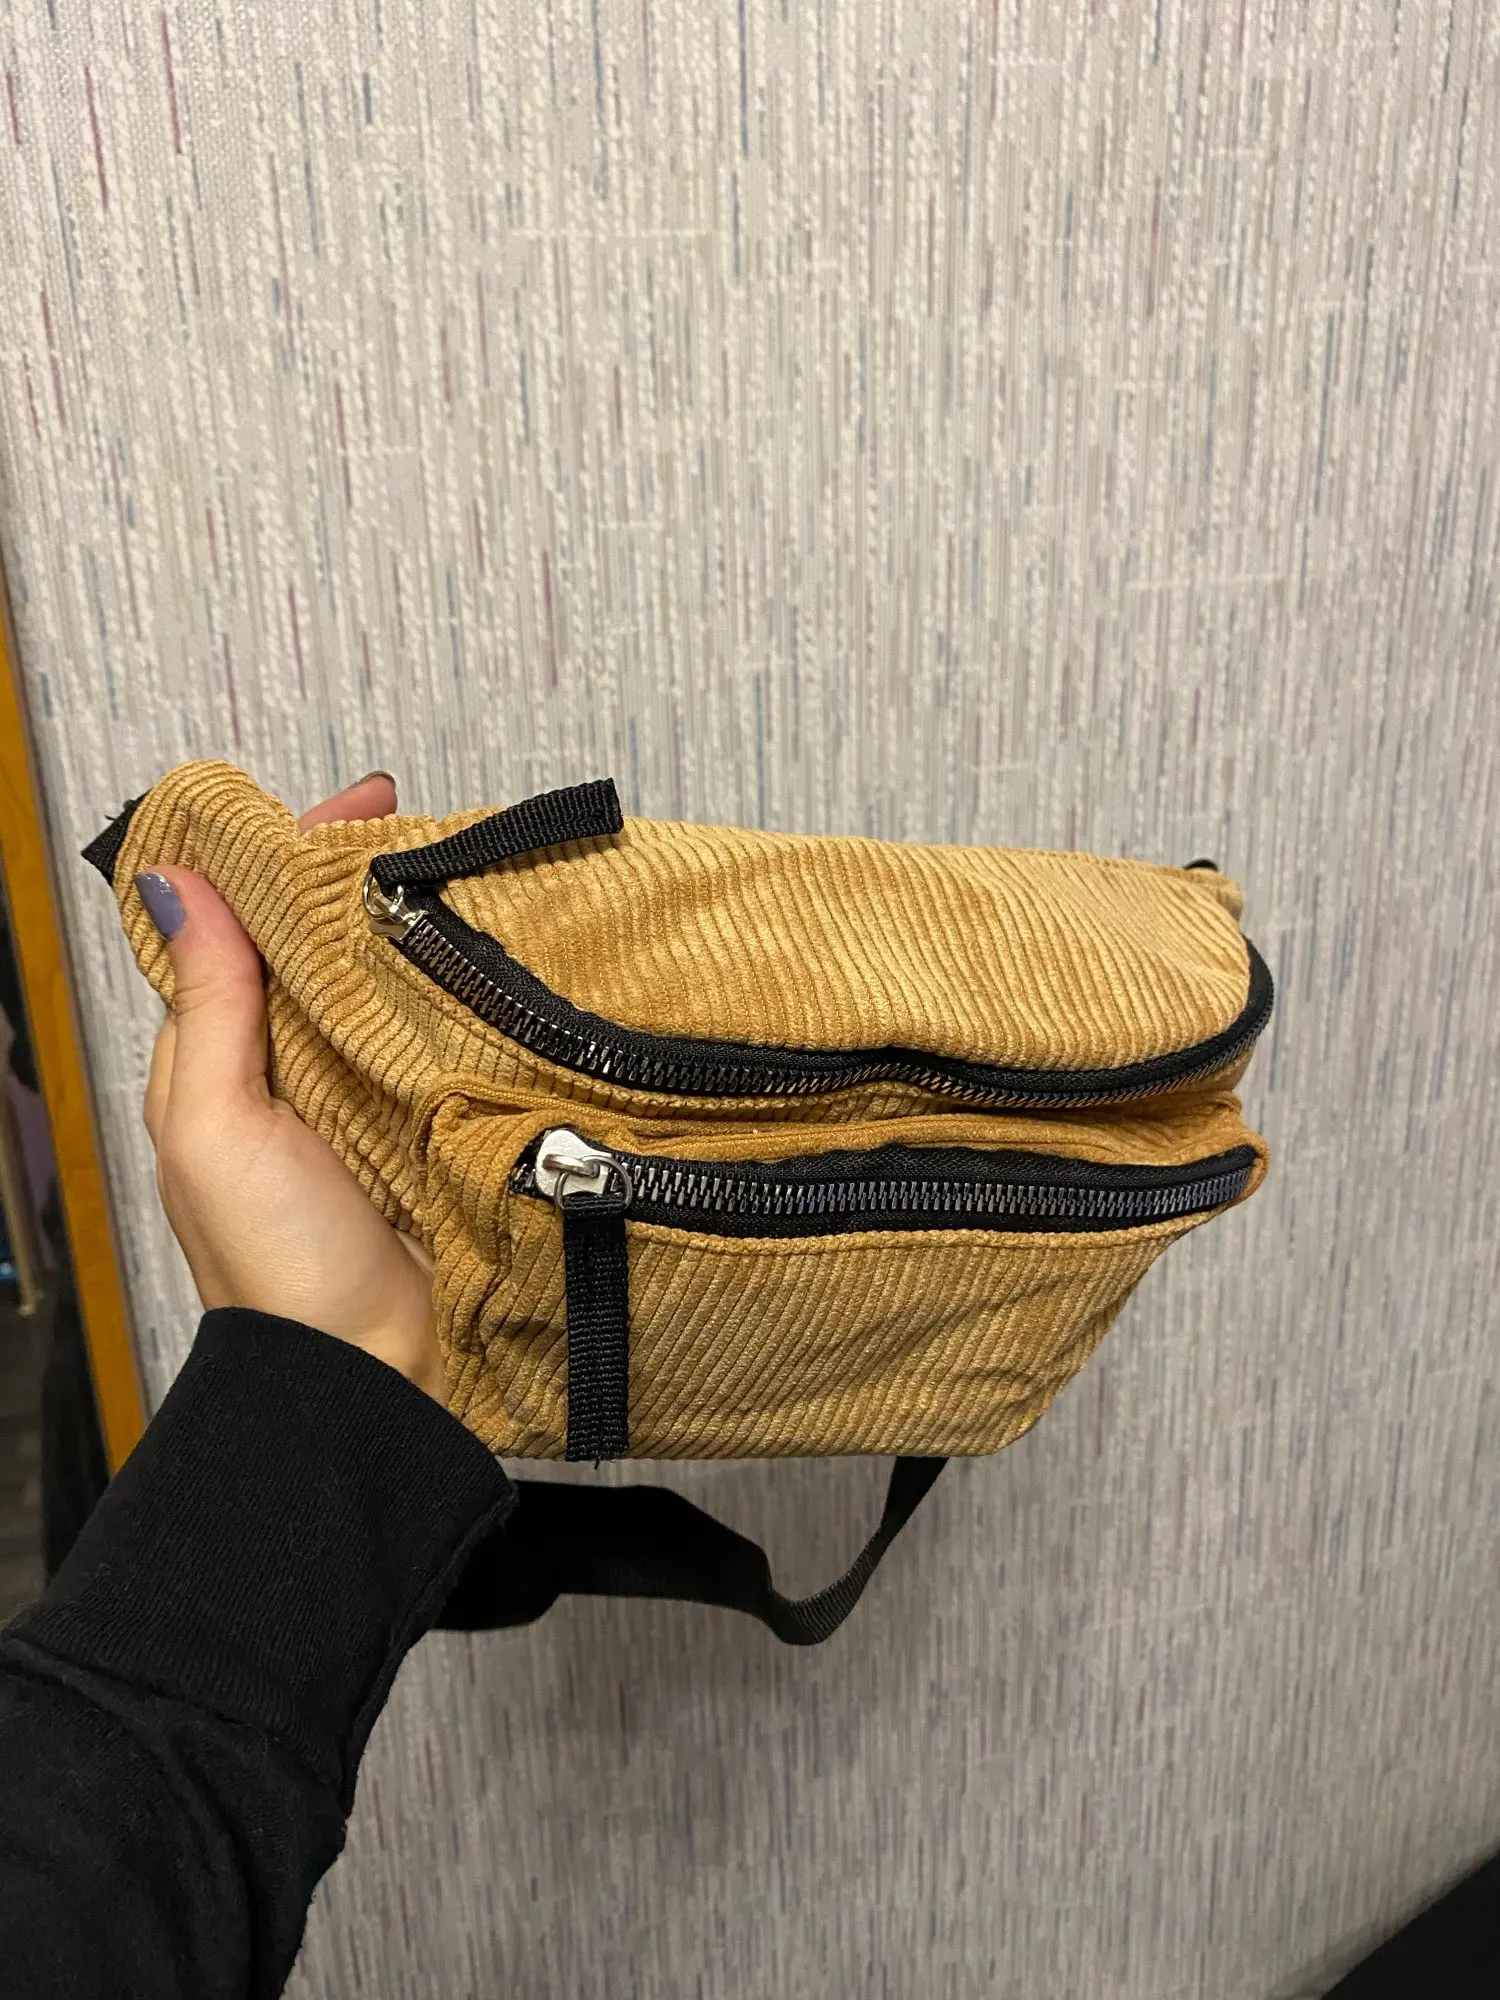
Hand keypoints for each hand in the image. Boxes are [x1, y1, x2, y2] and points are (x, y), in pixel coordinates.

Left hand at [137, 772, 444, 1401]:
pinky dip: (465, 997)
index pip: (245, 926)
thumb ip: (207, 1005)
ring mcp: (369, 1093)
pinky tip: (501, 963)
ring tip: (474, 876)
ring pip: (387, 985)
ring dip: (423, 932)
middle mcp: (295, 1066)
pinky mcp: (433, 1122)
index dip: (288, 856)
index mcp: (223, 1057)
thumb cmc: (275, 1262)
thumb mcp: (215, 1123)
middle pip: (322, 947)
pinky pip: (444, 1039)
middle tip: (429, 830)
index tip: (355, 807)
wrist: (370, 1372)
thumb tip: (182, 883)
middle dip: (366, 881)